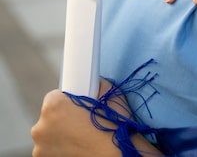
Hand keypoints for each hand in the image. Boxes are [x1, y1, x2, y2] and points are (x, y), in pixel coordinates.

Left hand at [31, 80, 160, 156]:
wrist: (120, 154)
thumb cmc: (116, 126)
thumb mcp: (111, 94)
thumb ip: (96, 86)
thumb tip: (93, 84)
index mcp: (53, 106)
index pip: (54, 97)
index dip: (69, 102)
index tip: (79, 108)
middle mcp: (41, 127)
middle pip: (49, 119)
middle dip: (64, 120)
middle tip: (85, 125)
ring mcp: (40, 149)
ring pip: (50, 137)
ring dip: (62, 137)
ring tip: (84, 140)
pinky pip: (53, 152)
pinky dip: (63, 151)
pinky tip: (80, 149)